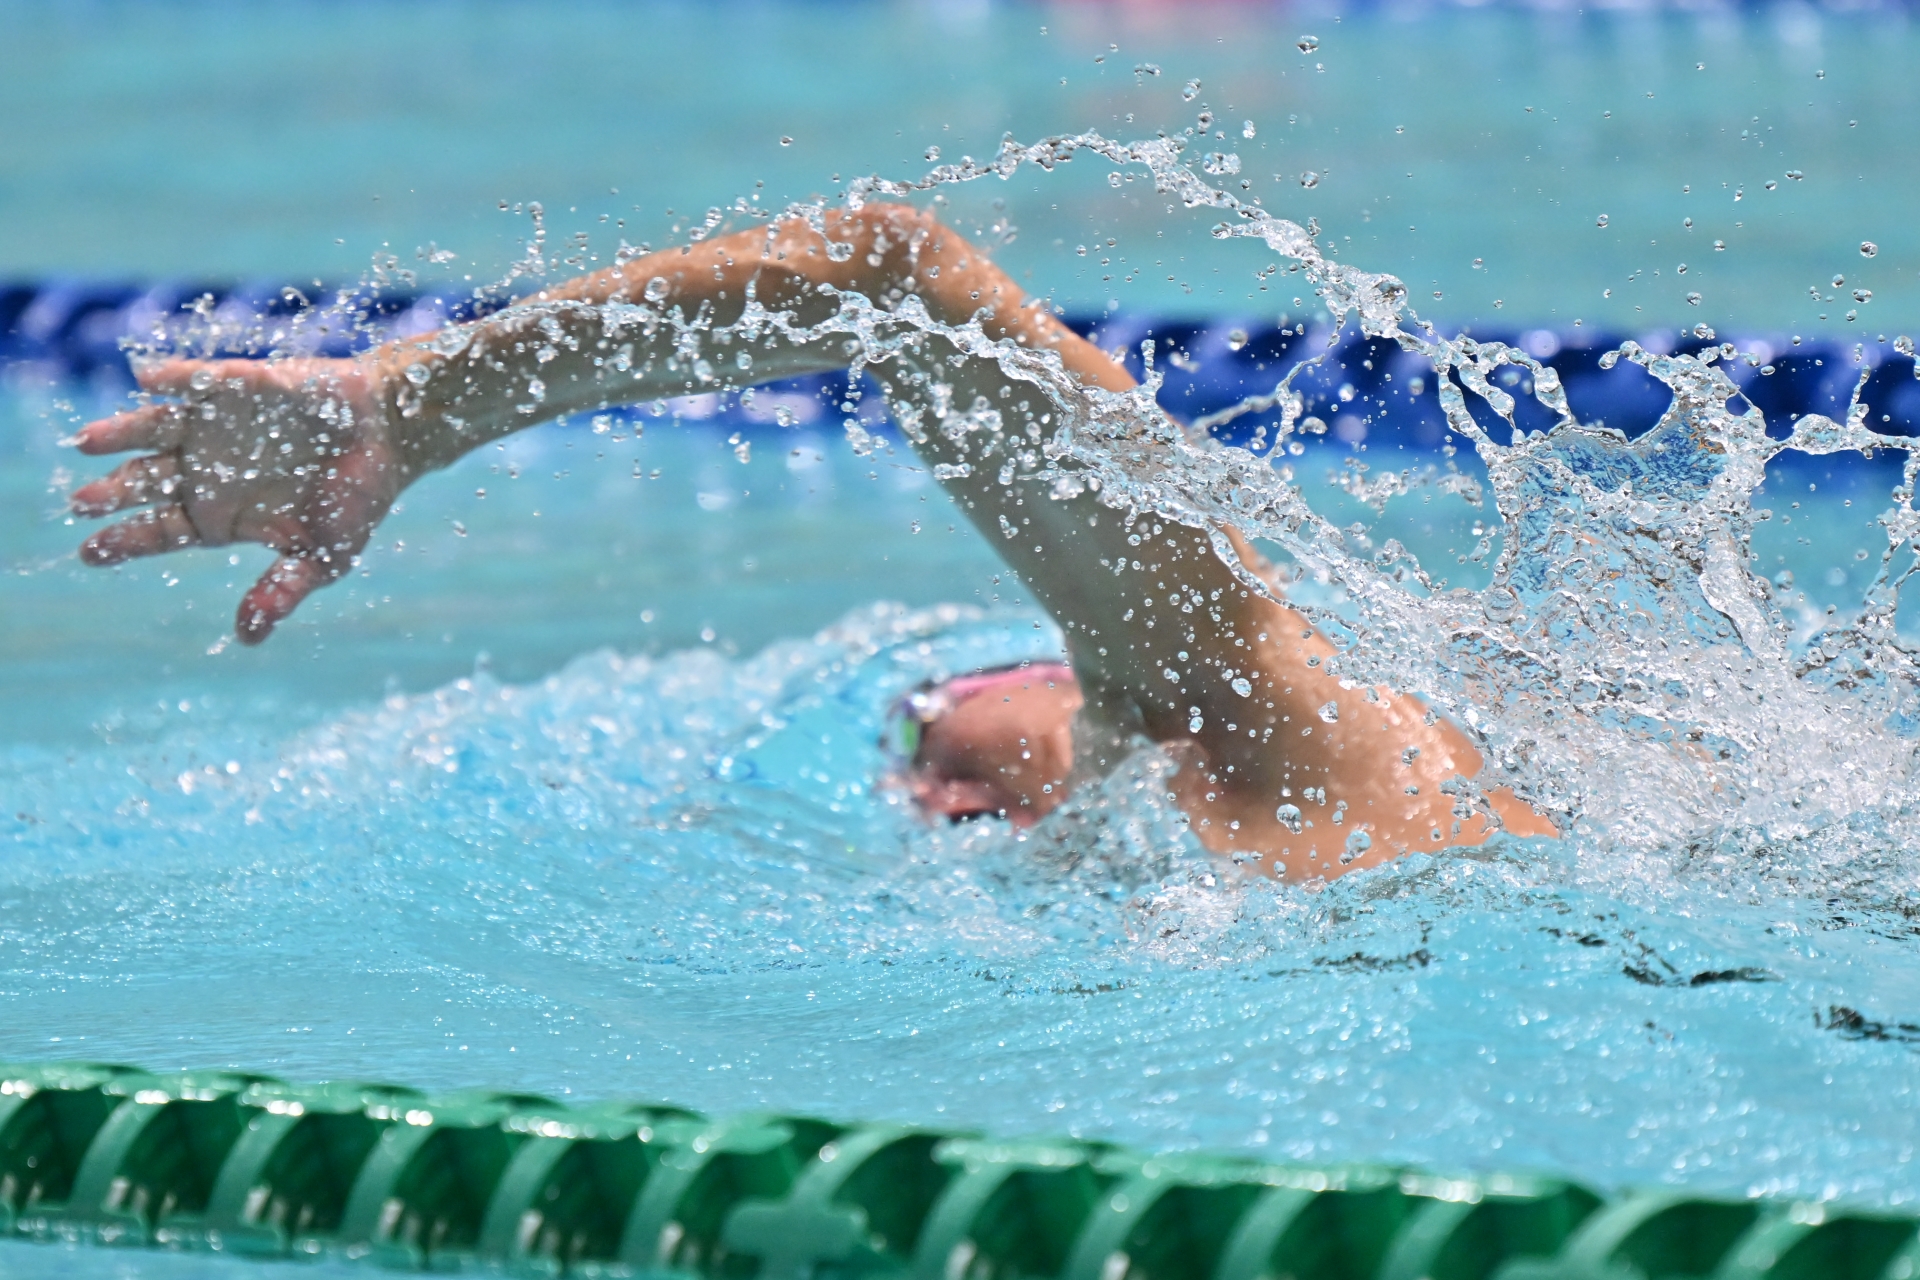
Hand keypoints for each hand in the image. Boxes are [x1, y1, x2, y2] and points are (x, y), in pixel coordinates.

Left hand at [69, 356, 402, 643]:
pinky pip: (197, 380)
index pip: (160, 530)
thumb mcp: (324, 558)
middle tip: (82, 503)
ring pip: (154, 429)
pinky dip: (171, 379)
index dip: (124, 540)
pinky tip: (144, 380)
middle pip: (146, 482)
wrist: (392, 436)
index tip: (89, 553)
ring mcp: (218, 427)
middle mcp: (208, 470)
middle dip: (113, 492)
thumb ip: (282, 591)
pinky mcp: (239, 387)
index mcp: (221, 515)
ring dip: (121, 433)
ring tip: (86, 441)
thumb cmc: (358, 499)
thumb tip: (246, 638)